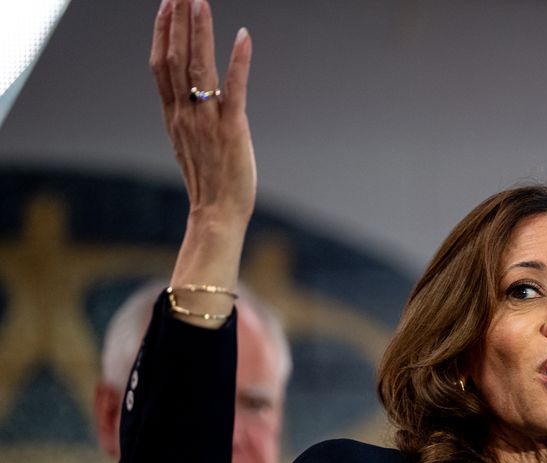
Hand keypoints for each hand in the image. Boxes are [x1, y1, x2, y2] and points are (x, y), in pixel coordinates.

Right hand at [152, 0, 254, 226]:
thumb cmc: (209, 180)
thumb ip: (188, 115)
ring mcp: (207, 120)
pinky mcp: (232, 129)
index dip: (161, 32)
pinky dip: (238, 61)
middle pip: (174, 57)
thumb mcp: (189, 142)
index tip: (165, 4)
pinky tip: (243, 36)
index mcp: (173, 115)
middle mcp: (185, 113)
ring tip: (199, 0)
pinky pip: (234, 89)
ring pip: (198, 67)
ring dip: (199, 31)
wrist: (216, 213)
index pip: (160, 64)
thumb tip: (192, 96)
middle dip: (176, 20)